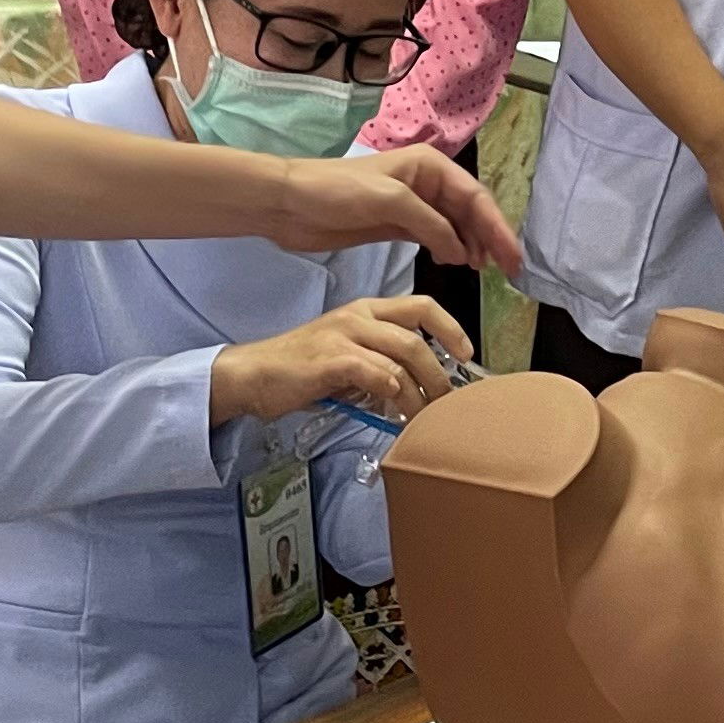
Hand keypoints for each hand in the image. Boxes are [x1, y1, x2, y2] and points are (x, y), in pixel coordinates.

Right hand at [212, 293, 474, 423]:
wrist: (255, 374)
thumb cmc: (304, 368)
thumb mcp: (350, 355)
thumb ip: (383, 362)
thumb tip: (419, 387)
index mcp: (368, 310)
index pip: (422, 306)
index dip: (451, 328)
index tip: (467, 355)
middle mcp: (359, 316)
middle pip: (417, 339)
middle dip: (439, 376)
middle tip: (445, 404)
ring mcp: (343, 335)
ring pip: (401, 358)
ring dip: (418, 393)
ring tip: (421, 416)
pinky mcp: (330, 359)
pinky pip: (375, 373)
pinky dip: (390, 392)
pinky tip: (391, 408)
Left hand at [271, 145, 521, 274]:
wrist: (290, 203)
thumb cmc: (337, 191)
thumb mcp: (389, 202)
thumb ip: (430, 224)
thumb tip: (461, 251)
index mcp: (428, 166)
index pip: (474, 197)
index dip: (497, 227)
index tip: (512, 256)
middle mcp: (426, 182)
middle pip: (470, 211)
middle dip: (490, 238)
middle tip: (508, 271)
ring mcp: (412, 204)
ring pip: (455, 225)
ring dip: (472, 245)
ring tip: (483, 270)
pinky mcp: (397, 224)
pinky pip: (436, 236)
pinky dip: (450, 249)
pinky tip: (456, 263)